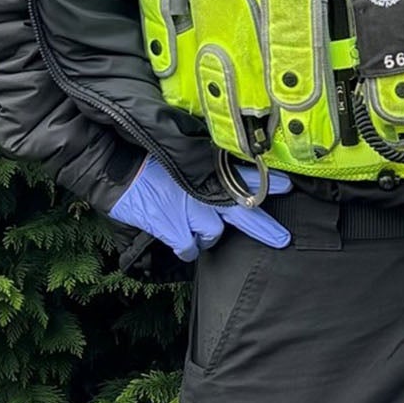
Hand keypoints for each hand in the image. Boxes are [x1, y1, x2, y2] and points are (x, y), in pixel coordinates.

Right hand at [107, 158, 292, 261]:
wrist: (113, 168)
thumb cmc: (143, 156)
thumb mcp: (179, 152)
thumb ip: (201, 161)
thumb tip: (218, 164)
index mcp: (206, 169)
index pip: (245, 175)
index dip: (268, 182)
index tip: (289, 186)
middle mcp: (203, 190)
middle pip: (244, 211)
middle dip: (265, 227)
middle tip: (283, 239)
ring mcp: (189, 210)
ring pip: (214, 234)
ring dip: (208, 237)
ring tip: (199, 231)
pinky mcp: (171, 227)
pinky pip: (189, 249)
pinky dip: (188, 250)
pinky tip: (185, 246)